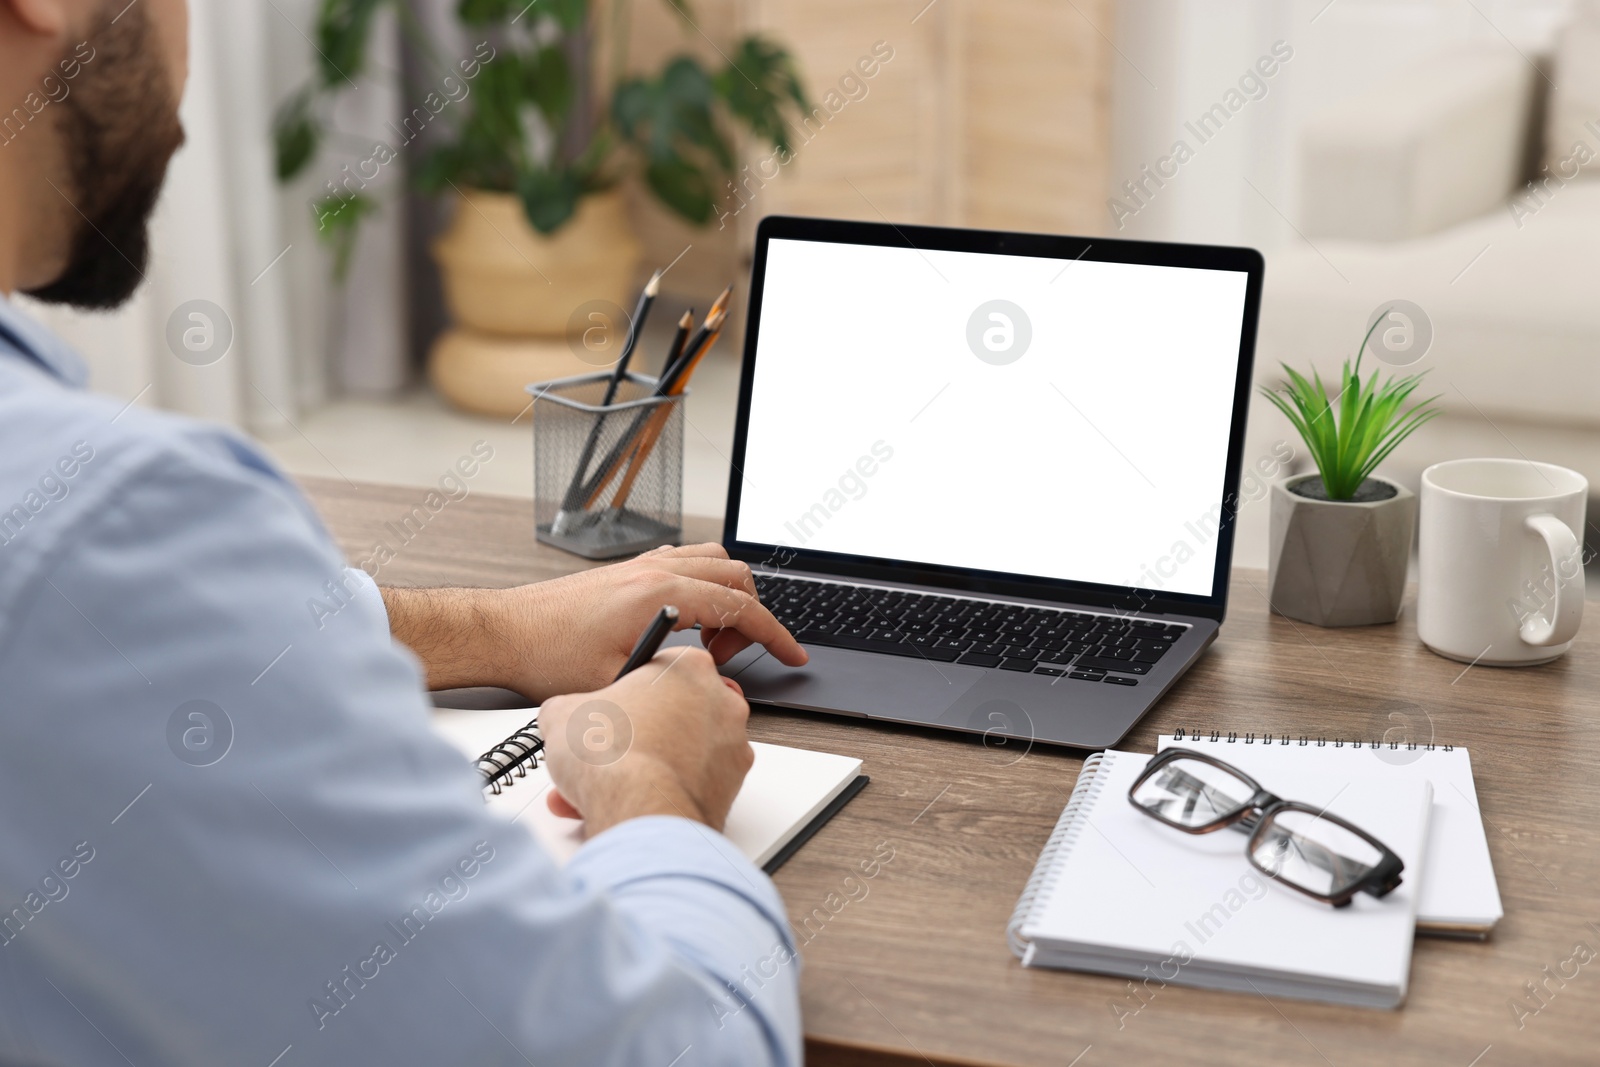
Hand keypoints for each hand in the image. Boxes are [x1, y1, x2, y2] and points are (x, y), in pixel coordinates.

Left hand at [380, 543, 806, 701]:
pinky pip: (688, 564)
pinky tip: (684, 623)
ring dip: (727, 600)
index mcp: (660, 593)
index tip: (791, 655)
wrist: (505, 632)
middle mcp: (656, 569)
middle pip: (736, 579)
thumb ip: (674, 683)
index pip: (740, 607)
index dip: (774, 635)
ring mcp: (643, 565)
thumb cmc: (547, 654)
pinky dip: (703, 589)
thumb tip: (713, 689)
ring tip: (707, 643)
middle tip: (728, 660)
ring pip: (715, 563)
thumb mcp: (618, 683)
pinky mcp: (630, 570)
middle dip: (749, 621)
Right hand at [539, 648, 753, 834]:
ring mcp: (732, 747)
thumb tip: (565, 717)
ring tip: (604, 787)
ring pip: (682, 752)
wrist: (639, 812)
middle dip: (636, 735)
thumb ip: (571, 706)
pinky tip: (628, 803)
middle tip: (605, 753)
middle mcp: (721, 703)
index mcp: (688, 668)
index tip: (613, 709)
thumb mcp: (564, 713)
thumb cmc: (615, 756)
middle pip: (673, 713)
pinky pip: (692, 784)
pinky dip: (664, 793)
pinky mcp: (732, 788)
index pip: (658, 670)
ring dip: (645, 768)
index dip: (628, 693)